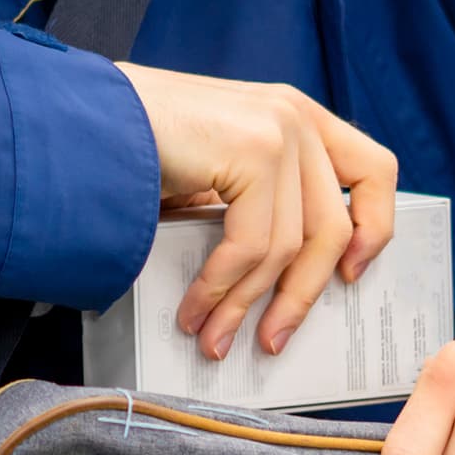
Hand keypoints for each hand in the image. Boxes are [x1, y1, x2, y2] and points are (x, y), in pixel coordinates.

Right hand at [113, 65, 397, 359]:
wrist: (79, 117)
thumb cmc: (135, 146)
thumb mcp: (216, 170)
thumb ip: (257, 202)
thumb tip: (276, 283)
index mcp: (297, 115)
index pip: (374, 170)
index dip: (374, 228)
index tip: (351, 275)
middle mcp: (296, 116)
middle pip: (334, 226)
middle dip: (300, 296)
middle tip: (270, 339)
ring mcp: (278, 130)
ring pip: (290, 247)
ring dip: (246, 305)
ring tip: (213, 336)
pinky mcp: (252, 150)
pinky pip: (252, 246)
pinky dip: (222, 289)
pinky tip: (194, 310)